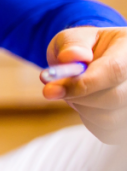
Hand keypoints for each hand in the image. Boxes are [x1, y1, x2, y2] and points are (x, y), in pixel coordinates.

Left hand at [43, 27, 126, 142]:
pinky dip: (89, 121)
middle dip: (77, 97)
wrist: (91, 62)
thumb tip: (70, 57)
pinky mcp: (126, 123)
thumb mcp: (72, 38)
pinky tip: (86, 105)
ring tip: (75, 93)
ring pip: (110, 118)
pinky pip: (107, 132)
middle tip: (54, 89)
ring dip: (82, 109)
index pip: (114, 70)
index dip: (83, 83)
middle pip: (114, 98)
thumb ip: (71, 45)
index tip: (51, 89)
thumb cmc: (82, 48)